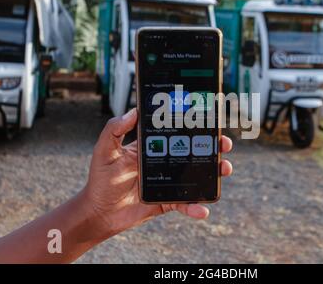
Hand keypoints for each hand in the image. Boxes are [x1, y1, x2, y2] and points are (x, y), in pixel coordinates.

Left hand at [81, 108, 232, 238]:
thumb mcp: (104, 150)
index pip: (176, 133)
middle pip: (193, 151)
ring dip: (213, 172)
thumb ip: (115, 129)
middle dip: (212, 146)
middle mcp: (163, 162)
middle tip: (223, 143)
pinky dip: (195, 206)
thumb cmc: (100, 180)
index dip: (193, 127)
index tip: (208, 120)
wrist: (98, 213)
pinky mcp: (167, 201)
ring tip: (223, 169)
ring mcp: (168, 182)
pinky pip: (185, 203)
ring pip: (196, 176)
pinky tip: (202, 208)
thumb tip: (134, 110)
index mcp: (151, 147)